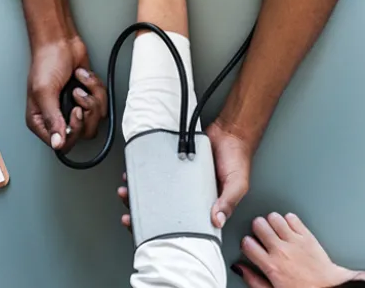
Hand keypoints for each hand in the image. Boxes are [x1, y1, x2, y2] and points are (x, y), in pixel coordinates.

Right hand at [26, 36, 106, 150]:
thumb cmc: (46, 62)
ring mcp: (74, 107)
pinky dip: (95, 87)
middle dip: (86, 112)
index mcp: (41, 121)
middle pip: (83, 133)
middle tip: (78, 96)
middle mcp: (58, 117)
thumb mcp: (44, 92)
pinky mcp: (88, 97)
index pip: (62, 144)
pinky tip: (83, 78)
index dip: (73, 131)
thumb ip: (52, 119)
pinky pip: (102, 103)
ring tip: (78, 84)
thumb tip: (57, 143)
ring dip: (92, 96)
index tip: (75, 112)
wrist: (60, 41)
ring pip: (95, 118)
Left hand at [116, 123, 252, 230]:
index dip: (162, 231)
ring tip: (126, 191)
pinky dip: (145, 173)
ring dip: (139, 193)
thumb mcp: (237, 184)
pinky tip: (135, 174)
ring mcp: (181, 181)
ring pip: (155, 192)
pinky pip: (157, 171)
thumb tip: (217, 220)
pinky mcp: (175, 165)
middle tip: (129, 213)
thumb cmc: (237, 159)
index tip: (146, 232)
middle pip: (162, 211)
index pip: (180, 225)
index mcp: (204, 207)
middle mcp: (190, 196)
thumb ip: (228, 201)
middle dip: (142, 213)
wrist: (231, 131)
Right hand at [231, 213, 353, 287]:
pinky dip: (288, 220)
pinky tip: (289, 228)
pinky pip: (292, 217)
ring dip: (272, 222)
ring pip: (274, 217)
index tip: (250, 245)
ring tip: (275, 230)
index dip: (247, 243)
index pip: (247, 243)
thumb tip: (239, 268)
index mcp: (270, 266)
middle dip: (258, 228)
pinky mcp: (307, 235)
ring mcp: (295, 241)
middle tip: (262, 234)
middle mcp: (281, 250)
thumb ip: (253, 280)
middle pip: (259, 224)